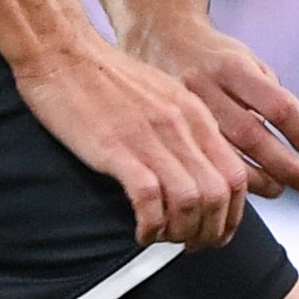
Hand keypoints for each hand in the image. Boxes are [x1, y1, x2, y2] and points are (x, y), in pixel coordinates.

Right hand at [15, 36, 247, 247]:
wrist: (62, 51)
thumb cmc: (105, 78)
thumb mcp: (162, 96)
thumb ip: (184, 128)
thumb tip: (197, 170)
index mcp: (195, 116)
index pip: (236, 177)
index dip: (231, 216)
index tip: (215, 234)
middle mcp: (181, 127)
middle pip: (219, 195)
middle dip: (211, 232)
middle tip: (191, 247)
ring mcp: (149, 137)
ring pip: (191, 202)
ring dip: (182, 233)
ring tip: (164, 241)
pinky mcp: (116, 148)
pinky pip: (149, 200)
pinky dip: (151, 227)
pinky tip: (140, 234)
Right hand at [121, 14, 298, 199]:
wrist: (157, 37)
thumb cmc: (213, 55)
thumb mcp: (244, 59)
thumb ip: (268, 93)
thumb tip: (298, 138)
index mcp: (231, 65)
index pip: (277, 104)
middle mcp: (205, 86)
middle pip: (252, 135)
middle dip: (285, 165)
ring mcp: (180, 109)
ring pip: (223, 156)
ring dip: (259, 180)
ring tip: (280, 188)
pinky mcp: (164, 127)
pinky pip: (200, 162)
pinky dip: (227, 179)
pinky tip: (243, 186)